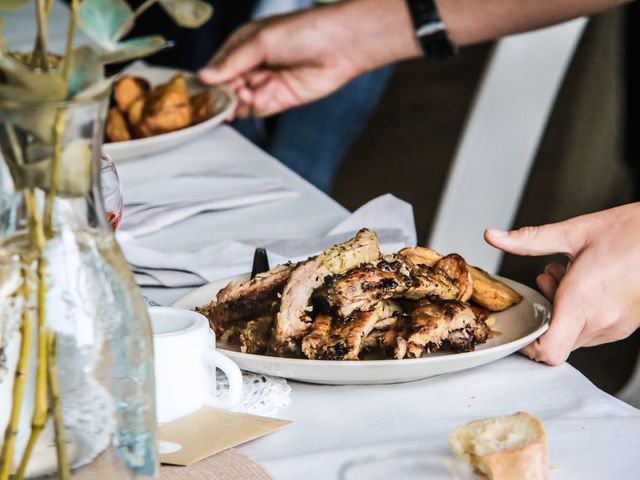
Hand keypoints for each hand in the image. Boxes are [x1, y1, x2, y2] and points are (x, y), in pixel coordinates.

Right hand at [197, 0, 419, 117]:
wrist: (342, 45)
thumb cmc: (305, 31)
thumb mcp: (261, 40)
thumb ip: (233, 61)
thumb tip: (205, 77)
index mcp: (243, 44)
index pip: (216, 66)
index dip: (207, 79)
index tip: (198, 90)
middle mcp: (253, 65)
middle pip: (225, 87)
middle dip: (220, 94)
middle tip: (218, 98)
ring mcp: (266, 83)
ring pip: (239, 101)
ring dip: (235, 102)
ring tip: (240, 95)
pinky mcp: (280, 99)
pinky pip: (257, 109)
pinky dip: (251, 108)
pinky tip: (252, 99)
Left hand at [485, 203, 639, 365]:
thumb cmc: (629, 231)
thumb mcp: (573, 232)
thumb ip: (528, 240)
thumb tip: (492, 236)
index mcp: (582, 301)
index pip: (549, 351)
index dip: (528, 346)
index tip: (522, 325)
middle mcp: (601, 321)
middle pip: (557, 339)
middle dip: (544, 312)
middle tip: (547, 279)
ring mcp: (617, 326)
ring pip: (574, 335)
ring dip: (561, 309)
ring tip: (566, 275)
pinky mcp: (627, 325)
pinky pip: (593, 330)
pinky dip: (580, 311)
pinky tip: (584, 282)